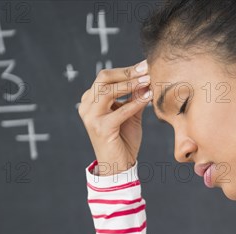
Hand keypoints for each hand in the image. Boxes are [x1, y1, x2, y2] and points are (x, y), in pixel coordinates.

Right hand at [78, 60, 152, 175]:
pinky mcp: (100, 129)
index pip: (106, 77)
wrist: (119, 167)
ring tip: (148, 81)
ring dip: (130, 85)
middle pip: (104, 79)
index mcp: (91, 100)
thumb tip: (146, 77)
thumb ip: (135, 97)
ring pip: (108, 92)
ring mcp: (91, 117)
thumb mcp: (131, 114)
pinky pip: (119, 111)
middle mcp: (87, 106)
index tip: (145, 65)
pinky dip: (135, 103)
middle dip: (127, 73)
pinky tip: (149, 97)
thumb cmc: (124, 140)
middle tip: (146, 69)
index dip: (126, 70)